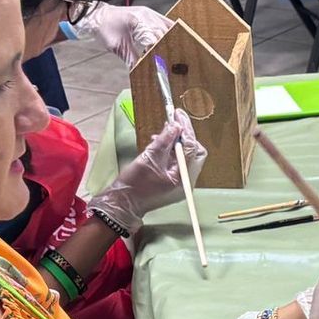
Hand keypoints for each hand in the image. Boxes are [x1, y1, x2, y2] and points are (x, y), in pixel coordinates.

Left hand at [72, 2, 171, 66]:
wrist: (98, 16)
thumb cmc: (105, 28)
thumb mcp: (118, 47)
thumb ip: (132, 60)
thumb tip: (142, 72)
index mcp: (138, 21)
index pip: (156, 39)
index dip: (159, 53)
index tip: (161, 65)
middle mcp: (147, 15)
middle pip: (165, 34)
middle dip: (166, 49)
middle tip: (167, 62)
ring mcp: (150, 13)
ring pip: (170, 28)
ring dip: (170, 41)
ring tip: (169, 54)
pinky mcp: (151, 15)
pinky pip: (167, 23)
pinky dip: (170, 33)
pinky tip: (171, 42)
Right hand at [86, 111, 204, 231]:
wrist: (123, 204)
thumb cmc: (133, 185)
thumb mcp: (148, 158)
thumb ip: (164, 141)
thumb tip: (175, 126)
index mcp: (183, 178)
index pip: (192, 148)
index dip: (186, 129)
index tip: (178, 115)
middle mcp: (187, 182)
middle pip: (195, 152)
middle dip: (185, 136)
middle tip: (172, 123)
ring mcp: (181, 184)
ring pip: (186, 157)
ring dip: (176, 143)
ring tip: (161, 135)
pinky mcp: (174, 183)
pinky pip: (178, 163)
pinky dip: (171, 152)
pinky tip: (159, 145)